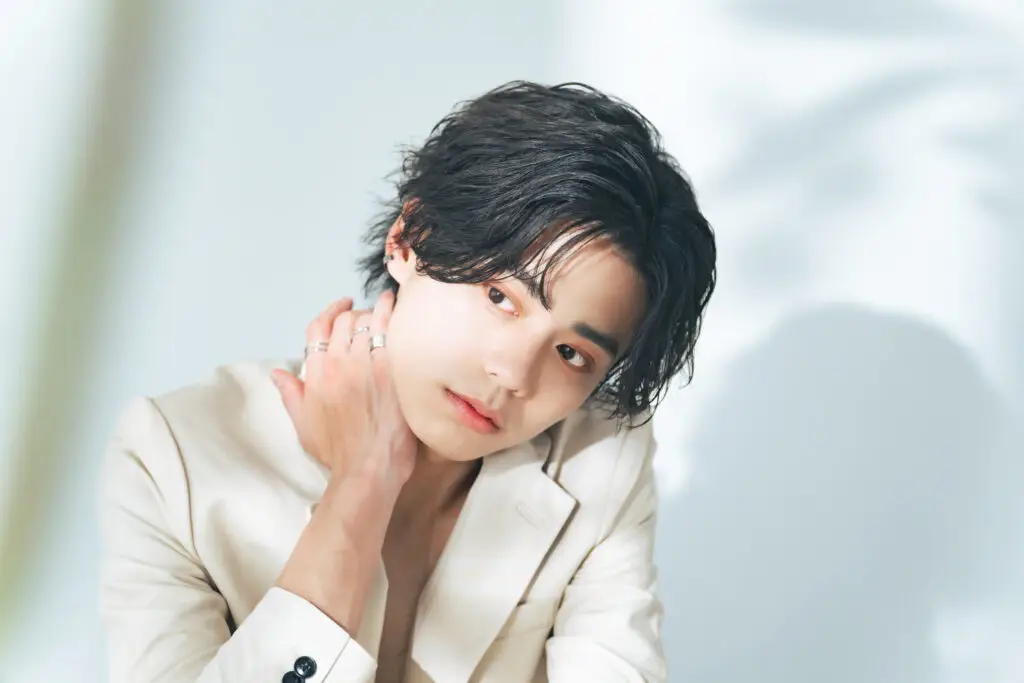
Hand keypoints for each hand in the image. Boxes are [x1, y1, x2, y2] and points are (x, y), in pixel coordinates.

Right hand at [271, 292, 417, 489]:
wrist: (368, 468)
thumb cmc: (338, 452)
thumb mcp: (303, 424)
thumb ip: (290, 393)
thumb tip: (278, 373)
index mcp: (315, 374)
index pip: (317, 329)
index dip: (329, 312)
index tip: (340, 305)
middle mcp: (338, 364)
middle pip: (343, 321)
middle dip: (352, 313)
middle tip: (364, 314)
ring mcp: (365, 364)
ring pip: (365, 321)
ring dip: (371, 311)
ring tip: (381, 305)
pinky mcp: (390, 369)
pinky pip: (387, 329)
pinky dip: (388, 312)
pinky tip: (392, 304)